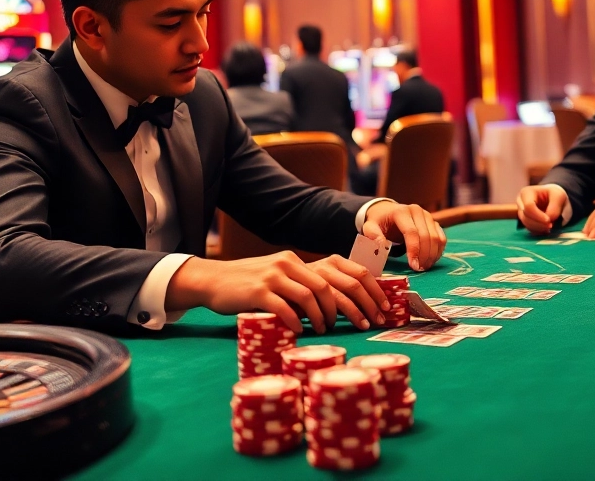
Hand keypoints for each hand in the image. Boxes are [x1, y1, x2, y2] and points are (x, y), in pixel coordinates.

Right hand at [174, 251, 384, 333]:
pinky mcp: (258, 291)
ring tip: (328, 331)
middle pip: (332, 285)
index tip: (381, 310)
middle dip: (354, 308)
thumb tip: (339, 308)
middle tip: (365, 326)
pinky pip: (285, 308)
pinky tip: (300, 332)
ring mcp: (274, 276)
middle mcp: (290, 264)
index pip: (346, 270)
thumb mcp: (280, 280)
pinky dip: (296, 322)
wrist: (213, 280)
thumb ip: (304, 288)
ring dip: (324, 317)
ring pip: (311, 296)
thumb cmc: (250, 287)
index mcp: (300, 262)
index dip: (368, 290)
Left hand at [363, 201, 445, 271]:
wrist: (387, 212)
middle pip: (426, 236)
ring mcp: (427, 216)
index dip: (414, 250)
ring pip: (437, 238)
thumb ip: (373, 235)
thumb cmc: (379, 222)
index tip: (413, 266)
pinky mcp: (434, 222)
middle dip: (424, 255)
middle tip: (419, 270)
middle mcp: (417, 211)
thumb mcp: (370, 226)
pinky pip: (441, 238)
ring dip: (432, 255)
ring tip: (424, 268)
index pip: (412, 232)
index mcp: (401, 212)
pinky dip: (438, 251)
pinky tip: (430, 261)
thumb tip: (381, 244)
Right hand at [516, 184, 567, 235]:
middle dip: (538, 223)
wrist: (552, 198)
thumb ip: (554, 208)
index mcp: (526, 192)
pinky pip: (528, 228)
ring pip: (526, 224)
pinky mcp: (524, 220)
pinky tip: (546, 229)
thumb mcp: (558, 196)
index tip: (549, 220)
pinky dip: (538, 231)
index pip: (528, 207)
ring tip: (549, 227)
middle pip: (525, 216)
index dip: (538, 216)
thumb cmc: (554, 194)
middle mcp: (520, 202)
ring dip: (538, 228)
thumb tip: (549, 219)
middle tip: (551, 226)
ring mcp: (521, 211)